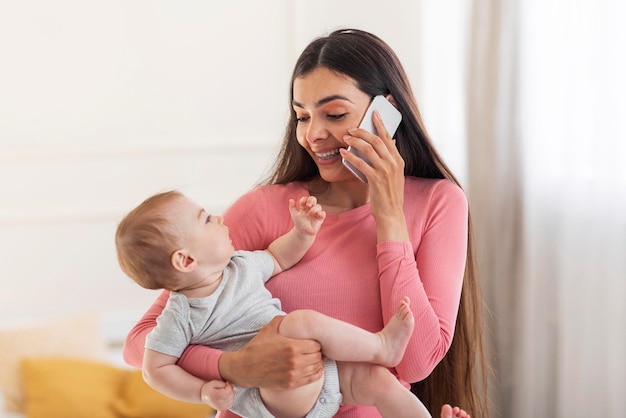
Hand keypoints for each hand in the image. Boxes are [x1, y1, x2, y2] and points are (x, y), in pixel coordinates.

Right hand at [200, 380, 233, 410]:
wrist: (205, 396)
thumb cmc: (209, 388)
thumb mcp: (213, 382)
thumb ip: (221, 384)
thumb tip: (228, 386)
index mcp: (213, 395)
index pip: (226, 392)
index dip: (229, 387)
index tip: (227, 383)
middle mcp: (216, 403)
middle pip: (229, 397)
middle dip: (231, 390)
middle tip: (227, 386)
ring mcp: (219, 407)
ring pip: (231, 400)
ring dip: (231, 394)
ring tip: (227, 391)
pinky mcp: (221, 409)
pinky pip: (230, 404)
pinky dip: (231, 399)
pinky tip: (227, 396)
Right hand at [218, 316, 323, 389]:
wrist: (244, 368)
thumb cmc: (256, 347)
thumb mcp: (268, 329)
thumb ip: (282, 320)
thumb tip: (292, 316)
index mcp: (291, 346)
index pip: (316, 345)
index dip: (316, 342)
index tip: (313, 342)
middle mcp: (294, 361)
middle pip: (317, 356)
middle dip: (318, 352)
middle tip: (315, 350)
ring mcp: (293, 374)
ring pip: (315, 368)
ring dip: (317, 363)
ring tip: (315, 359)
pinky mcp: (290, 384)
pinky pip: (310, 379)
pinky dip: (316, 374)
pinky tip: (317, 370)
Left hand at [289, 196, 325, 235]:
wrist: (302, 232)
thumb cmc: (298, 222)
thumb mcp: (294, 214)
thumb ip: (292, 207)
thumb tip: (291, 200)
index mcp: (304, 206)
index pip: (305, 199)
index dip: (303, 200)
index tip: (300, 205)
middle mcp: (311, 208)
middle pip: (313, 199)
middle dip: (311, 200)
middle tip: (308, 205)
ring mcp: (316, 212)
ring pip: (318, 206)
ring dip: (313, 209)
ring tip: (308, 215)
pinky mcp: (320, 218)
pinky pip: (323, 213)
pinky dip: (321, 213)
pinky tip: (318, 214)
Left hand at [340, 111, 407, 240]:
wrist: (391, 213)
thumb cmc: (390, 194)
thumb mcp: (395, 175)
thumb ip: (391, 159)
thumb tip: (387, 144)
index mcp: (399, 160)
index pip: (388, 137)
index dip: (380, 124)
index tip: (374, 113)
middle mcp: (394, 163)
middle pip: (376, 140)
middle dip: (362, 131)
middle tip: (351, 129)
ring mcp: (385, 171)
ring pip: (368, 149)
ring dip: (355, 141)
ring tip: (345, 138)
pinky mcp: (376, 179)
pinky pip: (360, 163)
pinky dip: (350, 156)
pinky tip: (343, 153)